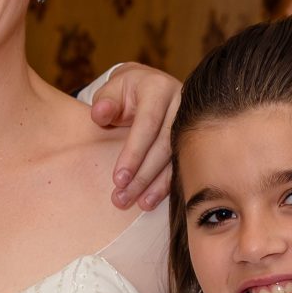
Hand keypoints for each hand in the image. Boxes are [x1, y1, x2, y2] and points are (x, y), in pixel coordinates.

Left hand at [88, 64, 181, 210]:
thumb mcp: (111, 92)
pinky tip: (153, 200)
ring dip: (157, 185)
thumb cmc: (124, 93)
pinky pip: (181, 164)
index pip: (147, 124)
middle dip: (143, 175)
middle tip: (123, 197)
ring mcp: (189, 122)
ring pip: (175, 158)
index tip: (118, 179)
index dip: (133, 153)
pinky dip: (166, 184)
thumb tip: (100, 114)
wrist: (146, 87)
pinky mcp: (191, 139)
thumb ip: (104, 103)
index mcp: (157, 88)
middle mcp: (179, 104)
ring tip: (140, 205)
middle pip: (164, 145)